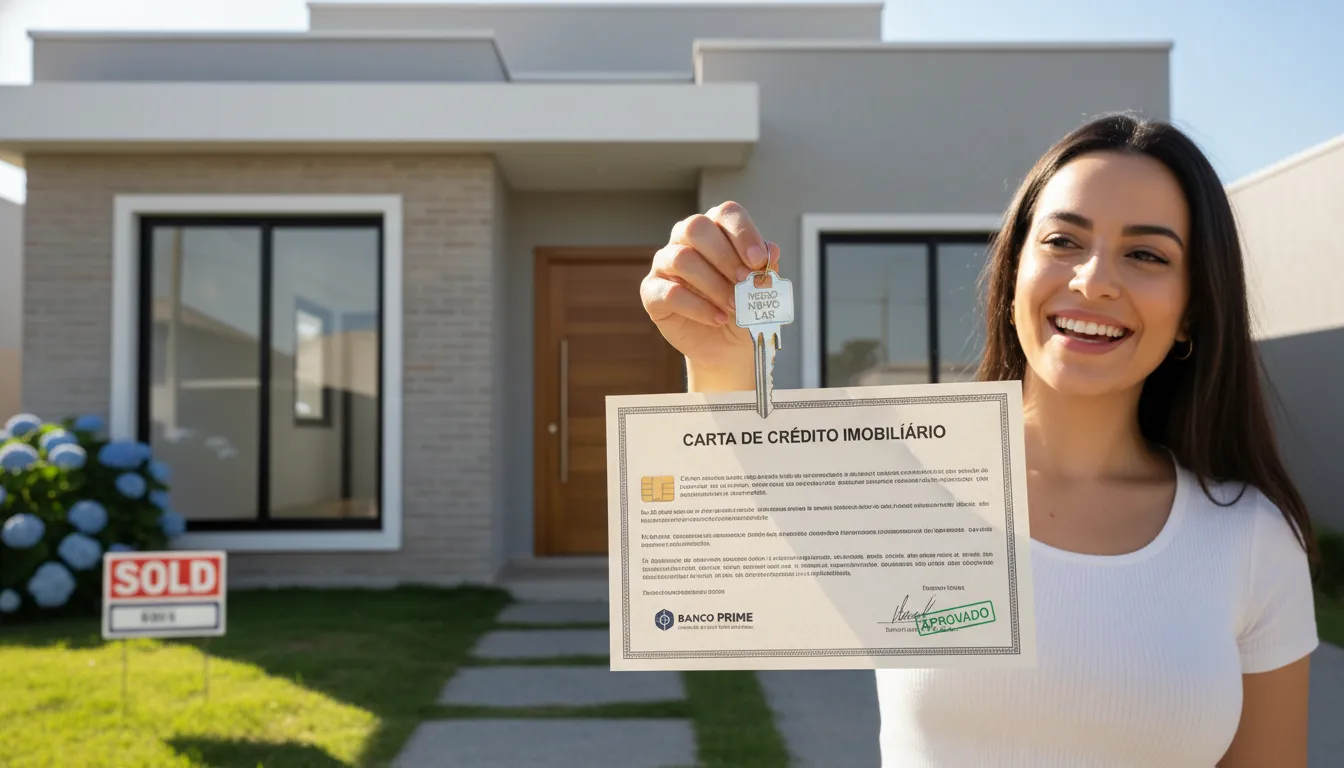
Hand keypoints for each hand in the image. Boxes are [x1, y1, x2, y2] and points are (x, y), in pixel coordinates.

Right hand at [640, 202, 780, 391]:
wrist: (727, 345)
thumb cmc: (743, 308)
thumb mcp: (761, 288)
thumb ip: (766, 267)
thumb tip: (771, 250)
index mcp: (715, 229)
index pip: (726, 213)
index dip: (743, 233)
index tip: (759, 260)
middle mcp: (685, 239)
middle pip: (696, 227)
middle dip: (725, 256)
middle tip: (745, 282)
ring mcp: (665, 264)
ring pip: (681, 259)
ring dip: (714, 285)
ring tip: (734, 306)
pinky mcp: (652, 291)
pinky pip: (670, 293)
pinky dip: (699, 308)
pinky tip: (718, 319)